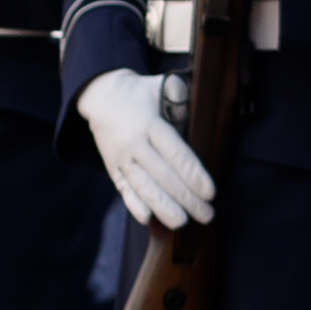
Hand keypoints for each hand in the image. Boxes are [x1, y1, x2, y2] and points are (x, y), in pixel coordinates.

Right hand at [76, 64, 212, 229]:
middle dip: (186, 199)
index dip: (194, 175)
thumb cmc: (140, 94)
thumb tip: (195, 109)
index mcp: (149, 124)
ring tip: (182, 223)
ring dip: (164, 208)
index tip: (210, 193)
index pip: (175, 154)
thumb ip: (179, 96)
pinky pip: (123, 190)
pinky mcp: (111, 168)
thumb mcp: (159, 87)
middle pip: (163, 176)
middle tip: (207, 215)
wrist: (100, 98)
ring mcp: (120, 158)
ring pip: (143, 187)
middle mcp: (133, 144)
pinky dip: (134, 205)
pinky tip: (148, 219)